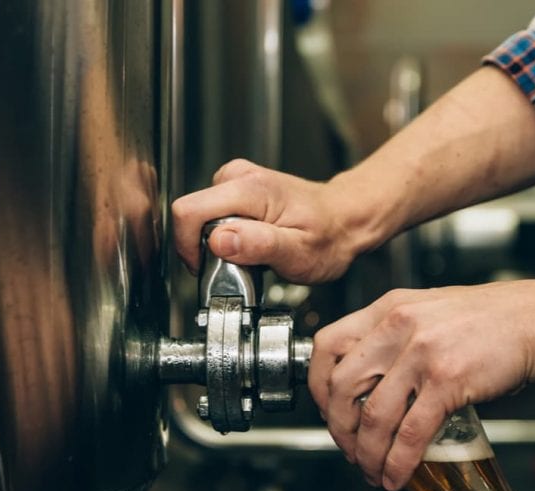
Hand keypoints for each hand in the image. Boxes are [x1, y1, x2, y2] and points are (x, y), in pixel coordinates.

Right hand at [171, 159, 372, 282]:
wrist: (346, 220)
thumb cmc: (329, 237)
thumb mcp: (299, 252)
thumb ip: (258, 245)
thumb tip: (219, 241)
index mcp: (250, 189)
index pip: (189, 212)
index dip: (190, 246)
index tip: (208, 268)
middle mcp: (239, 177)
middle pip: (192, 214)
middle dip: (205, 247)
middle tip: (239, 265)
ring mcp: (237, 179)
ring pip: (201, 217)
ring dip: (217, 243)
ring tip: (250, 255)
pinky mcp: (237, 188)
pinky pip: (213, 215)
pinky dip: (225, 235)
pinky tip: (251, 243)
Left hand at [308, 281, 534, 490]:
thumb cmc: (491, 318)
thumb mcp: (429, 312)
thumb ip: (396, 338)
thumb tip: (374, 382)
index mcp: (388, 309)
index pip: (327, 346)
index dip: (318, 388)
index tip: (329, 412)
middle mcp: (398, 327)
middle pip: (340, 387)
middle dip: (339, 430)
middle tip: (351, 450)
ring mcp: (422, 353)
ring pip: (373, 416)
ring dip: (367, 455)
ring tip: (374, 472)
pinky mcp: (448, 380)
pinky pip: (411, 432)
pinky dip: (399, 461)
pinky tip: (398, 474)